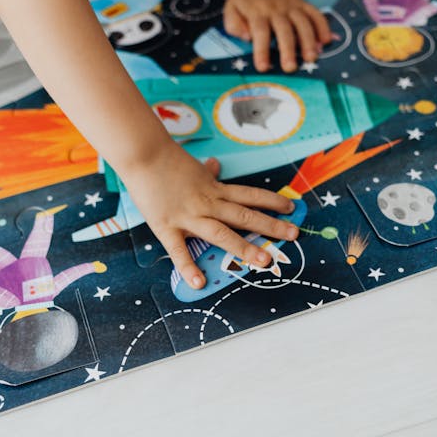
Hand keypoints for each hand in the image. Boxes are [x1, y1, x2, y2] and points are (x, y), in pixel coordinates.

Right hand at [120, 141, 298, 289]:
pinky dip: (189, 268)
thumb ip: (206, 172)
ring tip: (264, 261)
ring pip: (222, 233)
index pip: (250, 195)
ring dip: (244, 248)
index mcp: (215, 189)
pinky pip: (180, 251)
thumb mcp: (193, 166)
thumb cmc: (167, 159)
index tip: (291, 208)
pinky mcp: (168, 226)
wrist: (143, 153)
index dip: (272, 201)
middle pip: (244, 215)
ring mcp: (189, 216)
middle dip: (270, 226)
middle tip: (293, 235)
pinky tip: (200, 283)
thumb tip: (215, 166)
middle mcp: (208, 203)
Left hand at [224, 0, 331, 71]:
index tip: (263, 68)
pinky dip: (322, 26)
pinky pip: (315, 14)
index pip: (260, 33)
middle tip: (291, 68)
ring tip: (312, 57)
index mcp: (257, 13)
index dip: (262, 51)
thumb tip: (247, 37)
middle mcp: (276, 10)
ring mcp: (291, 6)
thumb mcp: (231, 8)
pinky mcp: (302, 4)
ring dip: (309, 41)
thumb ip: (234, 24)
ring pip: (303, 23)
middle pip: (284, 31)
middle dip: (288, 50)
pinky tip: (325, 41)